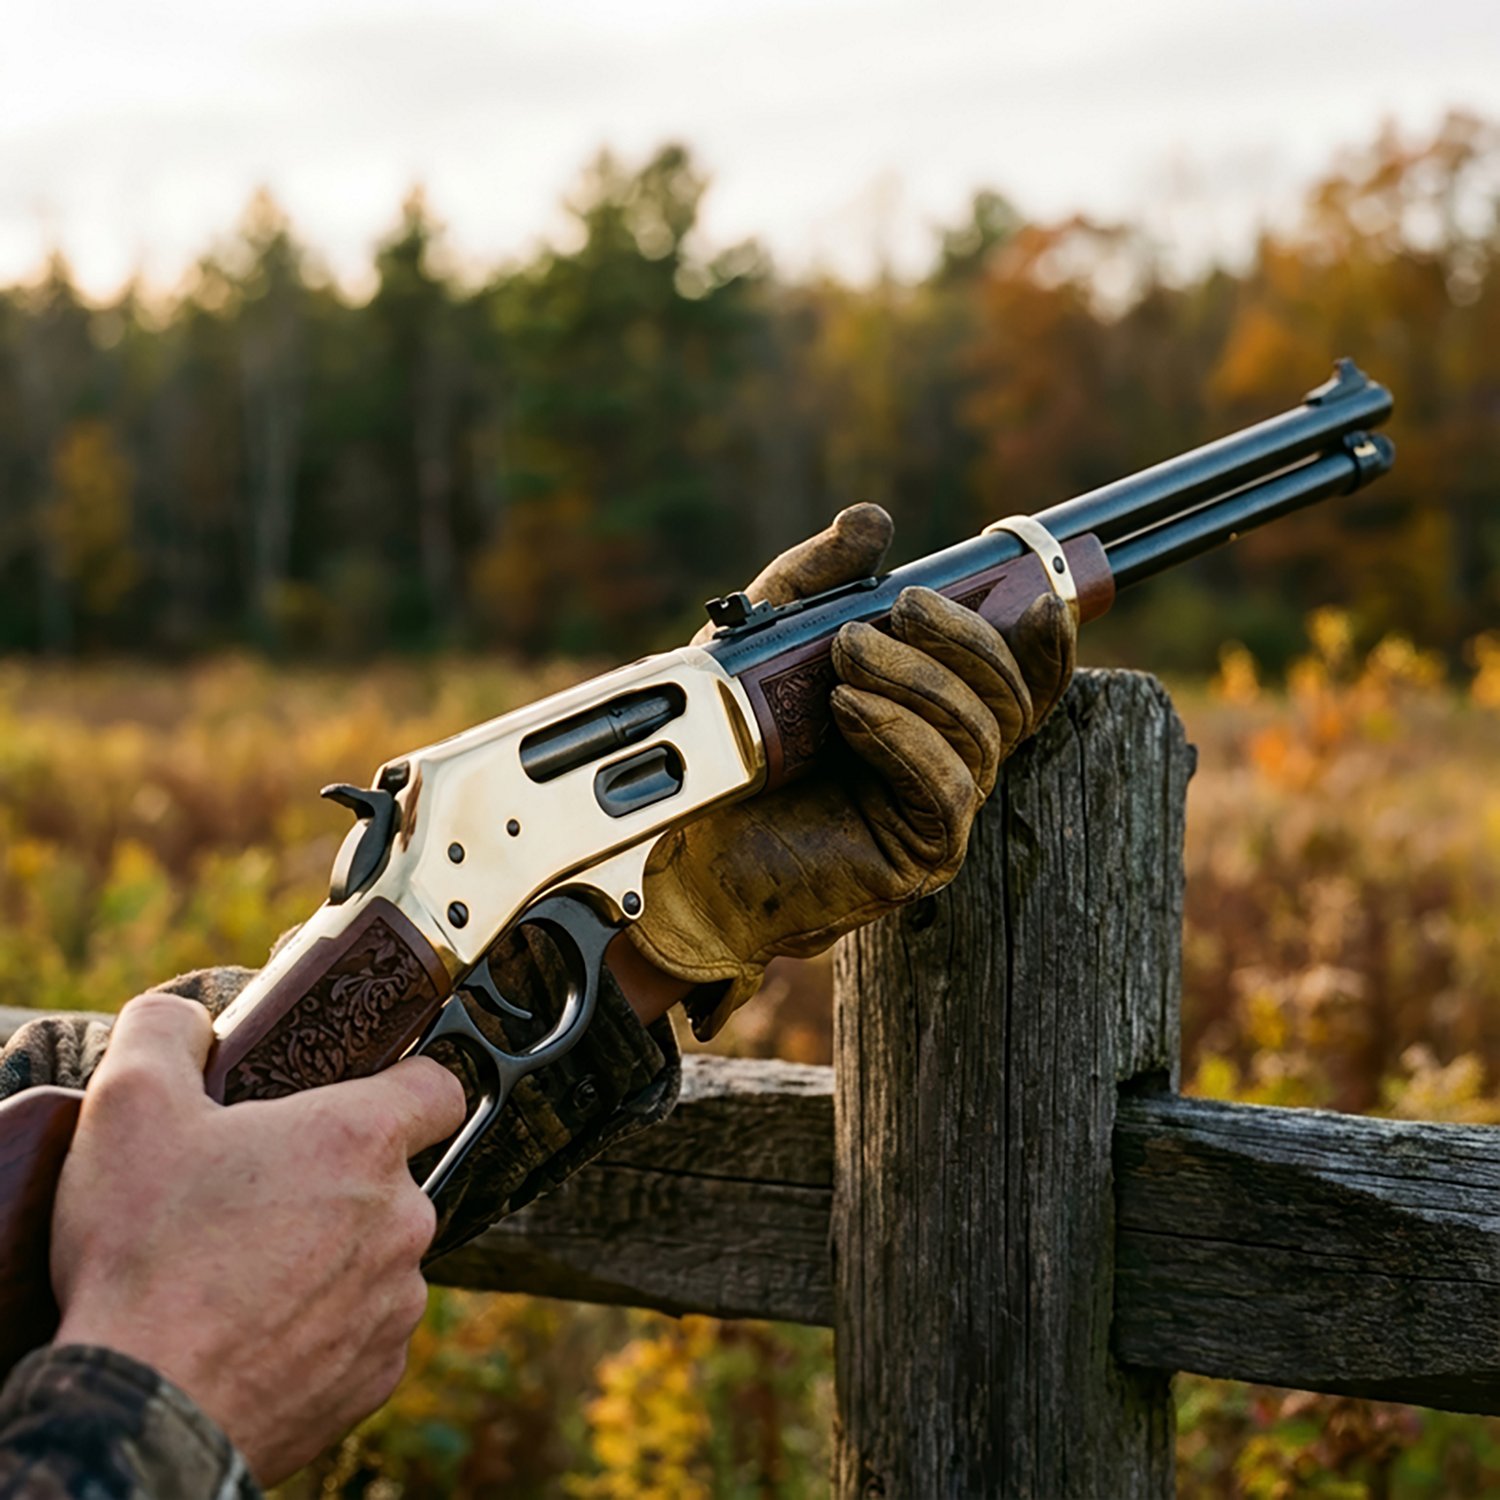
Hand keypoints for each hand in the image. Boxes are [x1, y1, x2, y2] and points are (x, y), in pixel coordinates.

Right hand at [50, 991, 465, 1484]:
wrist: (142, 1410)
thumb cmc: (143, 1254)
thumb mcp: (129, 1105)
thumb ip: (167, 1032)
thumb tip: (188, 1021)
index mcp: (362, 1140)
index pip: (438, 1087)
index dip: (406, 1083)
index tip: (361, 1097)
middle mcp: (403, 1216)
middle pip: (391, 1177)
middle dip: (334, 1181)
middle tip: (255, 1197)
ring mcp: (396, 1300)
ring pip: (376, 1256)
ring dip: (328, 1257)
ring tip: (244, 1273)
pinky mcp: (377, 1374)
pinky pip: (363, 1330)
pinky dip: (321, 1327)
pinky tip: (257, 1329)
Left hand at [628, 503, 1075, 1038]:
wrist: (689, 838)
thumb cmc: (732, 747)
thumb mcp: (766, 643)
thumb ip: (817, 582)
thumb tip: (874, 521)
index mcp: (934, 711)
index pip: (1021, 678)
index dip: (1048, 642)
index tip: (1039, 599)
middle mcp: (951, 759)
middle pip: (1010, 695)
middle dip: (965, 638)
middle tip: (902, 606)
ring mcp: (941, 811)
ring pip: (979, 732)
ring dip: (917, 678)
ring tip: (847, 653)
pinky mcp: (919, 854)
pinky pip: (943, 785)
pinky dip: (902, 733)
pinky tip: (850, 708)